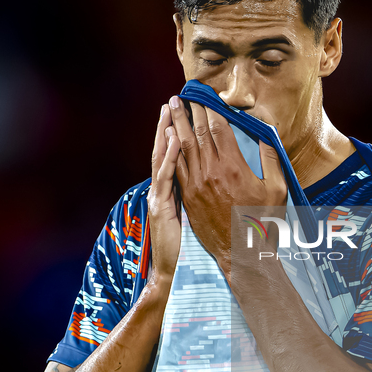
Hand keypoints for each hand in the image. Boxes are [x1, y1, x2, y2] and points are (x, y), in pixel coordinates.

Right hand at [147, 105, 181, 285]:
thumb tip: (210, 178)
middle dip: (172, 123)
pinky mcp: (161, 207)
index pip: (179, 154)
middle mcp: (167, 190)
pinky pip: (167, 177)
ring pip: (163, 158)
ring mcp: (161, 197)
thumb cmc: (191, 248)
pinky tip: (176, 140)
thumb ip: (198, 195)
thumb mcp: (194, 217)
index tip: (188, 110)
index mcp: (178, 189)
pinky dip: (170, 157)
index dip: (182, 131)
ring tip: (171, 110)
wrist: (179, 272)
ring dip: (167, 132)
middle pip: (168, 149)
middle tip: (176, 99)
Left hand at [169, 97, 286, 272]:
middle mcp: (212, 173)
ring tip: (172, 107)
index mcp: (234, 167)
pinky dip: (172, 149)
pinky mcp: (189, 197)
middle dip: (190, 111)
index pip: (218, 128)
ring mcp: (197, 186)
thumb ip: (270, 157)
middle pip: (197, 133)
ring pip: (183, 147)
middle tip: (184, 94)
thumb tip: (266, 131)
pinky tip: (169, 136)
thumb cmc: (264, 222)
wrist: (243, 254)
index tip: (207, 95)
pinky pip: (177, 167)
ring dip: (177, 124)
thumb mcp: (277, 188)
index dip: (211, 108)